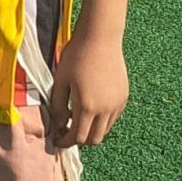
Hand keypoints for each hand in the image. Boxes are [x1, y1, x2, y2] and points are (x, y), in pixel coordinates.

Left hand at [48, 31, 128, 147]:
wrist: (100, 38)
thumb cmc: (76, 56)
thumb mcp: (60, 80)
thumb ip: (58, 105)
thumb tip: (59, 123)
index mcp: (87, 107)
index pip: (78, 137)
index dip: (66, 142)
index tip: (58, 140)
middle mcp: (105, 110)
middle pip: (94, 139)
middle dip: (79, 140)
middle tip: (67, 133)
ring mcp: (117, 105)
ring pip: (105, 130)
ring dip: (91, 131)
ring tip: (78, 120)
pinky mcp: (123, 98)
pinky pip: (112, 118)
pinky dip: (101, 121)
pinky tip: (91, 109)